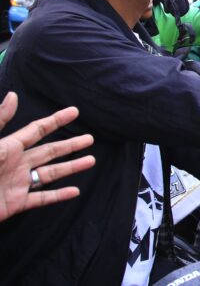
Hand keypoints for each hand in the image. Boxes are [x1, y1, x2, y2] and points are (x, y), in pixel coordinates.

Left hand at [0, 92, 94, 221]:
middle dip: (70, 144)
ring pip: (50, 173)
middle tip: (90, 138)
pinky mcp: (15, 203)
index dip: (56, 120)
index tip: (74, 111)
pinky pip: (41, 198)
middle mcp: (16, 163)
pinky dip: (58, 196)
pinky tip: (75, 191)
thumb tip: (13, 95)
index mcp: (8, 147)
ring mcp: (16, 183)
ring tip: (91, 160)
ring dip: (71, 167)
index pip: (37, 130)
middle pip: (49, 151)